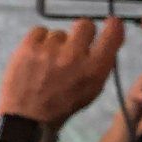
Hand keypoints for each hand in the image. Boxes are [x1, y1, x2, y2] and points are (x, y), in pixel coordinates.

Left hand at [0, 18, 124, 128]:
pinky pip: (39, 31)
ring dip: (55, 44)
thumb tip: (103, 42)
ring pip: (59, 33)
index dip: (113, 26)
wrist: (27, 117)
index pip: (113, 33)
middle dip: (81, 33)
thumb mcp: (92, 90)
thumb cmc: (63, 105)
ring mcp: (50, 49)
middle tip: (72, 46)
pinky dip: (39, 41)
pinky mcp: (28, 46)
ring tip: (47, 62)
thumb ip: (100, 65)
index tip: (110, 24)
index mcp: (95, 68)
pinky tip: (36, 56)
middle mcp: (75, 55)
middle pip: (85, 25)